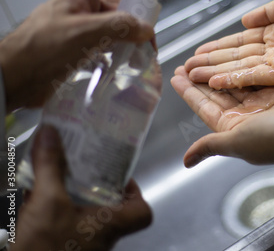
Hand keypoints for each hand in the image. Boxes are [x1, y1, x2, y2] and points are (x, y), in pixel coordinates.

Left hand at [0, 0, 159, 111]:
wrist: (14, 79)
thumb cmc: (41, 48)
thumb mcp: (83, 32)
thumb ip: (118, 28)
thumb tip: (146, 30)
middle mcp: (83, 8)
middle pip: (120, 5)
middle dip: (139, 19)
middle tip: (150, 41)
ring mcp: (82, 30)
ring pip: (116, 29)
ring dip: (130, 41)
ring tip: (140, 59)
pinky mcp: (81, 51)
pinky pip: (107, 47)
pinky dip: (120, 55)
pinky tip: (125, 67)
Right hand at [13, 126, 151, 250]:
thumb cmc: (47, 246)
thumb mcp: (49, 201)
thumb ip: (51, 166)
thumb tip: (52, 132)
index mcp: (111, 224)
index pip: (142, 212)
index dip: (135, 192)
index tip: (118, 176)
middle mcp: (101, 235)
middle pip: (110, 207)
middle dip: (94, 185)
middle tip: (80, 166)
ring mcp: (82, 243)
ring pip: (84, 213)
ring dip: (70, 194)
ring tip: (55, 173)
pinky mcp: (60, 246)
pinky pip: (64, 222)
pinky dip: (52, 207)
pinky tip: (34, 194)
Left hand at [171, 66, 273, 167]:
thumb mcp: (237, 141)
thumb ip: (211, 146)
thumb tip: (186, 162)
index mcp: (233, 129)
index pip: (205, 108)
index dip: (189, 93)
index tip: (176, 77)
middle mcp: (246, 117)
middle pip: (217, 94)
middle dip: (200, 79)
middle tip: (185, 62)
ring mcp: (262, 103)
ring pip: (234, 83)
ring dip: (218, 71)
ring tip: (202, 57)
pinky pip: (254, 76)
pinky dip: (242, 67)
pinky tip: (231, 56)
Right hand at [185, 0, 273, 88]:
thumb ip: (265, 13)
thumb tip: (244, 20)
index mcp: (273, 31)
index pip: (239, 41)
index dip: (218, 47)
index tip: (198, 52)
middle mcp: (273, 50)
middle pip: (235, 58)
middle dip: (210, 63)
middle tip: (187, 69)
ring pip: (241, 70)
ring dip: (216, 74)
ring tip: (192, 77)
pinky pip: (256, 77)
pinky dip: (235, 80)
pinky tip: (215, 82)